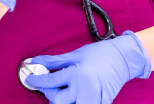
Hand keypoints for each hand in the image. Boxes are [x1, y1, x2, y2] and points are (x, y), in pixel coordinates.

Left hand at [26, 31, 151, 103]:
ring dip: (62, 102)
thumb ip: (55, 61)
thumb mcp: (75, 54)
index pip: (50, 82)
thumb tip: (37, 62)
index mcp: (76, 74)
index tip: (31, 79)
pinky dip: (76, 103)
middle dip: (49, 94)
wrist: (123, 58)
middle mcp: (83, 88)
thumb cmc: (100, 54)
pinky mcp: (101, 103)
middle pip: (57, 100)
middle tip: (47, 87)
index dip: (37, 81)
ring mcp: (93, 98)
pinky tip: (74, 97)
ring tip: (61, 94)